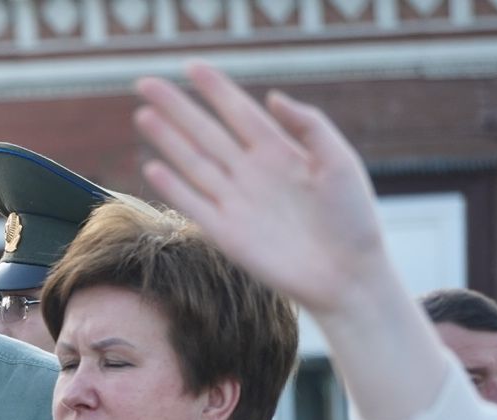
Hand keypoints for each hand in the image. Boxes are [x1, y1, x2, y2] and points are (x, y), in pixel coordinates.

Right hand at [133, 62, 386, 318]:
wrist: (347, 275)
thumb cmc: (353, 219)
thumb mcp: (340, 162)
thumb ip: (309, 126)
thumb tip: (270, 97)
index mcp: (279, 152)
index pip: (239, 112)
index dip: (215, 89)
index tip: (190, 66)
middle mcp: (251, 173)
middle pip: (205, 133)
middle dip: (176, 107)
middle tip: (145, 82)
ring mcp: (235, 203)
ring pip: (193, 163)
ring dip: (167, 140)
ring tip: (144, 114)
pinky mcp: (225, 235)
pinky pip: (193, 205)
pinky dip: (173, 187)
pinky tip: (152, 166)